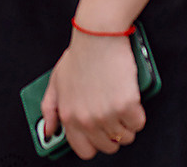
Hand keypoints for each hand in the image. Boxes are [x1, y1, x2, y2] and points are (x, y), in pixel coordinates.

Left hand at [41, 32, 144, 158]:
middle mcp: (86, 119)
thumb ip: (49, 109)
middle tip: (112, 113)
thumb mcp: (56, 81)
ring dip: (126, 123)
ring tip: (120, 101)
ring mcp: (106, 114)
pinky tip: (129, 97)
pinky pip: (138, 124)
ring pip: (126, 137)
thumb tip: (49, 131)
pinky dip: (137, 113)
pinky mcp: (126, 105)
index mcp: (69, 116)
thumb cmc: (79, 54)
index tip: (99, 132)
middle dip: (113, 132)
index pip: (84, 150)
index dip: (94, 142)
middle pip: (108, 146)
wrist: (97, 34)